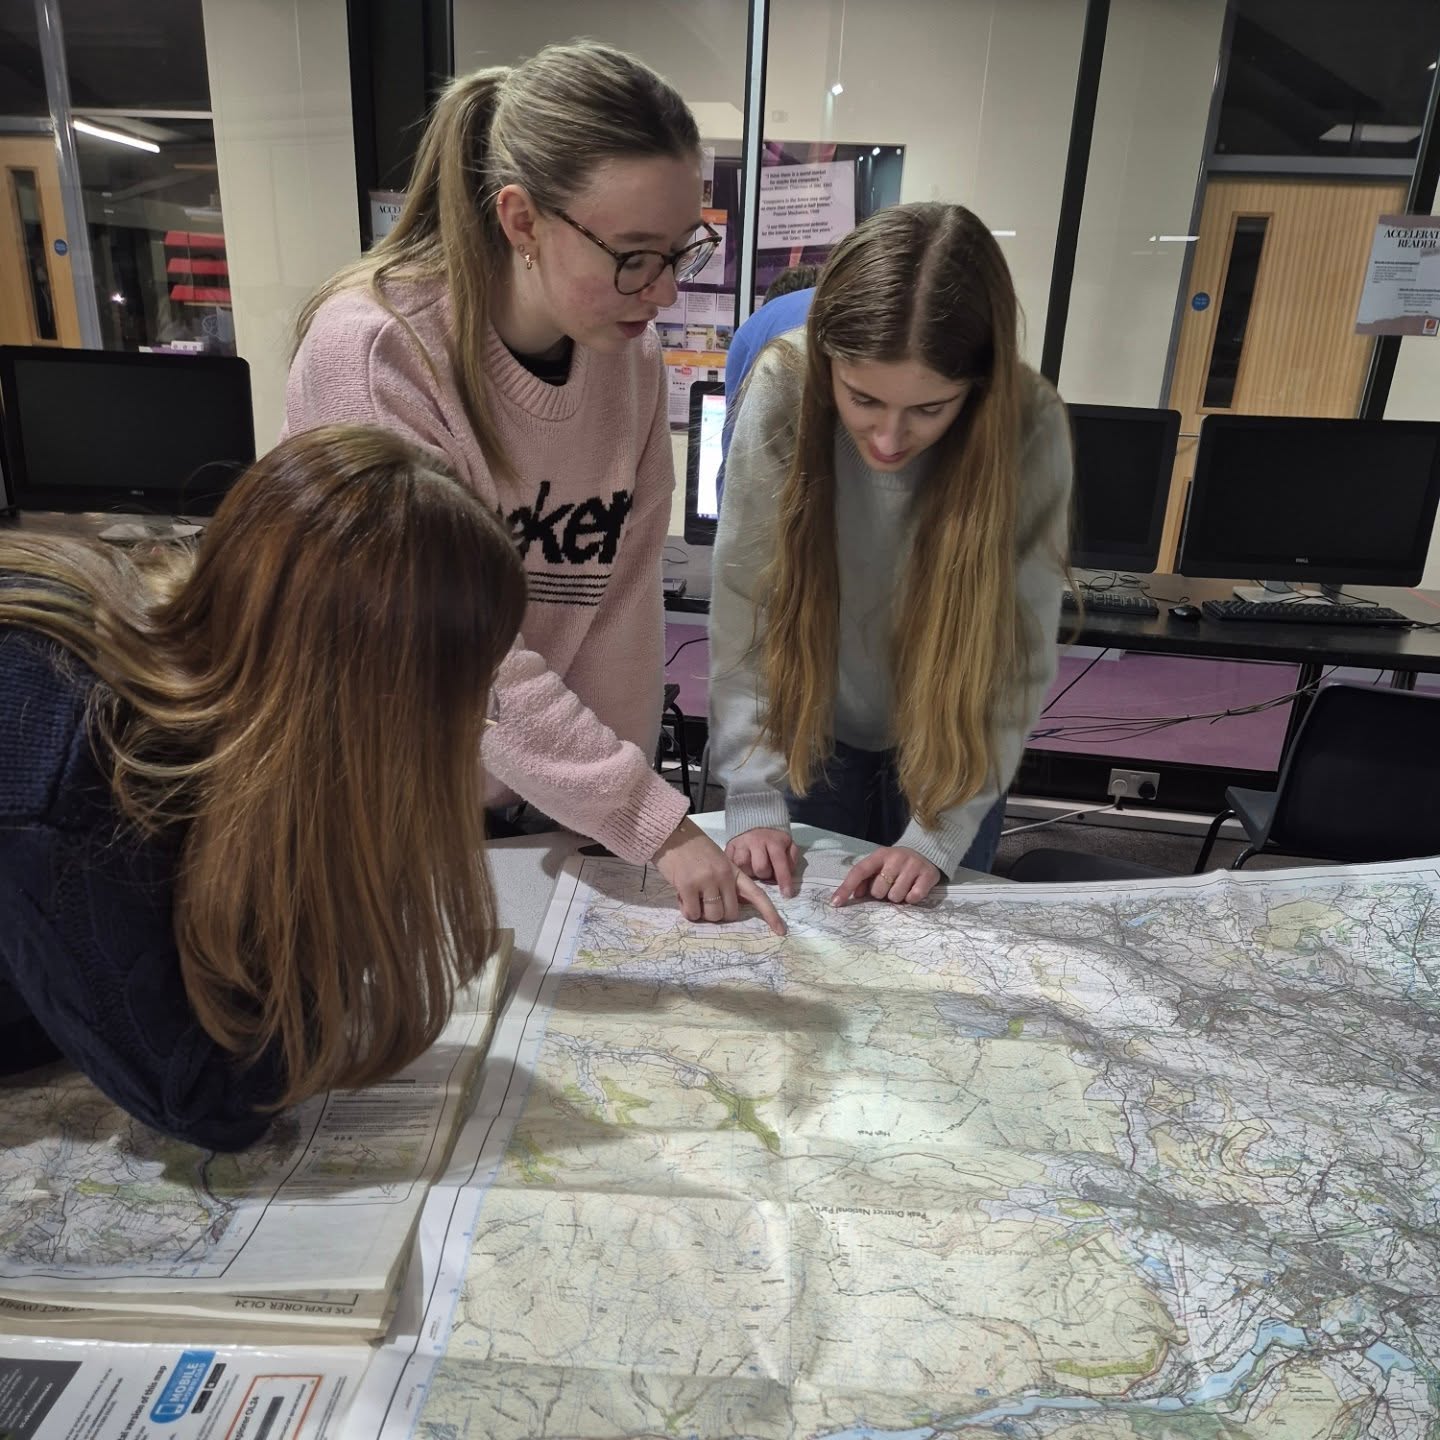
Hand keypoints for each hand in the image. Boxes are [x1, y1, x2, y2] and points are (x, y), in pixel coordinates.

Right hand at [654, 818, 785, 934]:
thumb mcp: (719, 862)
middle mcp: (724, 876)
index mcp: (735, 870)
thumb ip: (727, 882)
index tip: (781, 931)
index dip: (770, 914)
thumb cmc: (695, 850)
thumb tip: (731, 907)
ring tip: (692, 895)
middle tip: (705, 900)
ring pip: (713, 916)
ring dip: (702, 912)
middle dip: (719, 912)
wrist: (673, 834)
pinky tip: (682, 896)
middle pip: (730, 913)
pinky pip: (693, 914)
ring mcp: (706, 881)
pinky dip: (688, 910)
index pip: (758, 895)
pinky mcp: (688, 886)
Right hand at [725, 827, 800, 898]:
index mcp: (773, 841)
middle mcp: (755, 841)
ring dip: (749, 872)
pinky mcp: (729, 847)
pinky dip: (736, 870)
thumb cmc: (774, 841)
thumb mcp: (788, 846)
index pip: (779, 861)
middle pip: (760, 868)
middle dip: (765, 875)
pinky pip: (731, 864)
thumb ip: (791, 860)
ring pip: (743, 867)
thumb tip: (787, 877)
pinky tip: (742, 868)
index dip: (783, 879)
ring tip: (752, 868)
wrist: (755, 824)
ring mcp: (740, 844)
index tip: (787, 894)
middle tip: (766, 871)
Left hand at [832, 846, 941, 907]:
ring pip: (895, 896)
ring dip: (896, 897)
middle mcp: (896, 857)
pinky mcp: (928, 875)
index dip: (846, 888)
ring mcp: (913, 865)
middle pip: (878, 890)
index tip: (835, 903)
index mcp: (879, 855)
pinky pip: (913, 897)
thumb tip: (856, 895)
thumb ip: (865, 879)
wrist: (926, 852)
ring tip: (902, 888)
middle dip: (881, 894)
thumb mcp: (879, 866)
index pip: (859, 871)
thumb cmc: (896, 864)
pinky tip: (913, 890)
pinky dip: (911, 899)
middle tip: (889, 887)